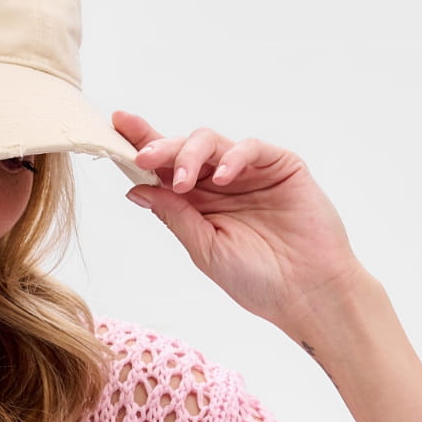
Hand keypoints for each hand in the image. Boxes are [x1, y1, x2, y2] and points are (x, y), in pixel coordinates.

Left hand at [113, 109, 372, 334]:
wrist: (307, 293)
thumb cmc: (257, 281)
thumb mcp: (205, 250)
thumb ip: (174, 215)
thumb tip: (135, 189)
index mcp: (197, 204)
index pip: (164, 169)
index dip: (141, 146)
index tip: (115, 127)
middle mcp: (220, 184)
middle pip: (183, 150)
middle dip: (160, 148)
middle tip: (143, 157)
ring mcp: (249, 172)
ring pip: (212, 142)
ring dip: (190, 155)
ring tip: (182, 179)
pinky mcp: (280, 165)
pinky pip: (251, 148)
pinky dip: (233, 157)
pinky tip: (222, 176)